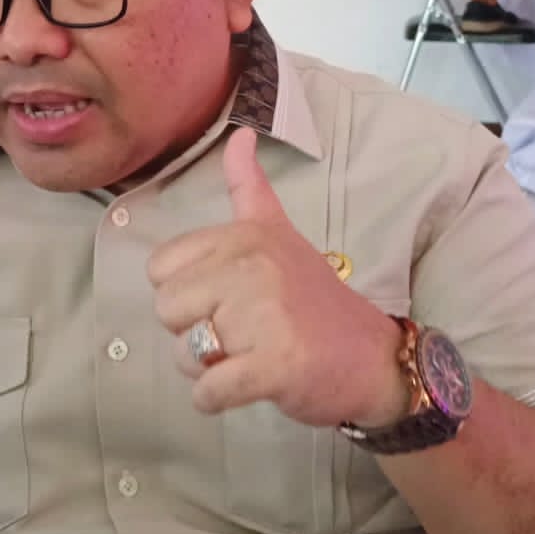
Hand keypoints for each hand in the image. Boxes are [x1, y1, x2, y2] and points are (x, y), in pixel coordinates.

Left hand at [147, 128, 406, 427]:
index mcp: (245, 236)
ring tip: (250, 358)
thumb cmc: (315, 301)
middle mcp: (252, 267)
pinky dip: (216, 400)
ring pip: (184, 354)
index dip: (187, 294)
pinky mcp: (275, 365)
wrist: (373, 358)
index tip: (228, 298)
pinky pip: (208, 391)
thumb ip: (249, 188)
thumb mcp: (281, 233)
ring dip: (208, 369)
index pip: (160, 269)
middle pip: (167, 312)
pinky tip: (249, 386)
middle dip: (194, 333)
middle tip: (242, 334)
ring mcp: (265, 316)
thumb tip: (240, 133)